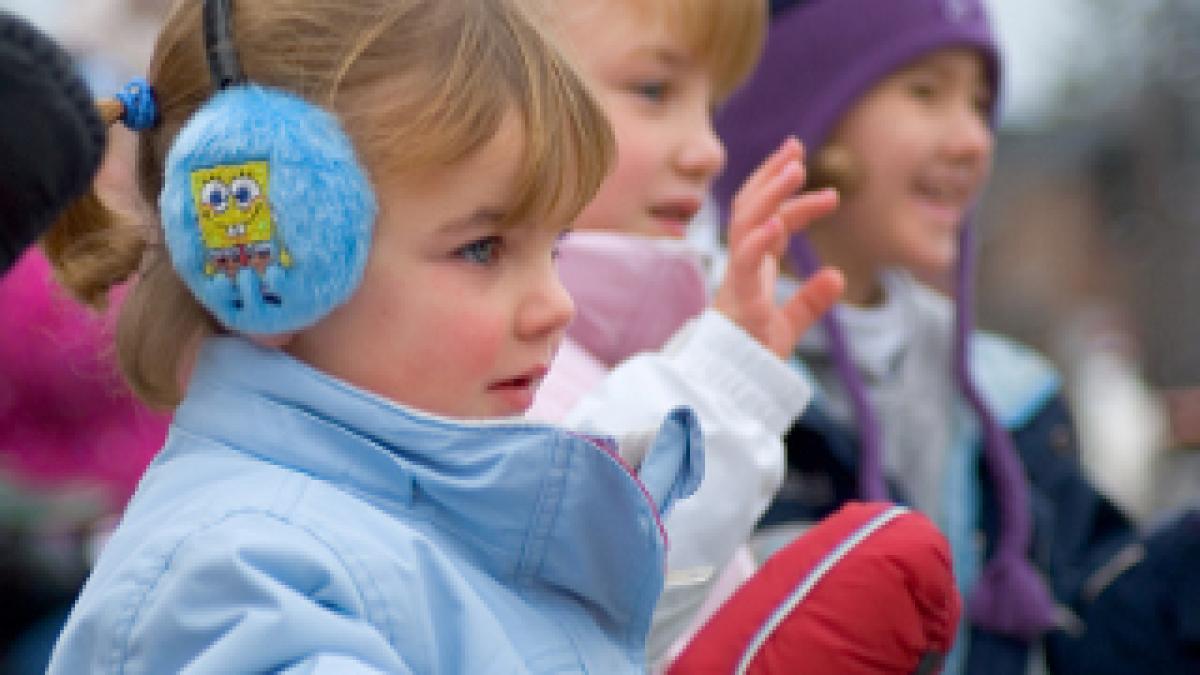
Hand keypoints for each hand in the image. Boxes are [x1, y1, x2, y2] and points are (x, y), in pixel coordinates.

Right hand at [713, 137, 843, 359]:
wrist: (732, 387)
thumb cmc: (751, 355)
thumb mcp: (789, 324)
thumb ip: (811, 300)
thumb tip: (839, 276)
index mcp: (752, 267)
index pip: (768, 218)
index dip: (784, 191)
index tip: (803, 161)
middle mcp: (742, 265)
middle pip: (750, 208)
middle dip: (770, 175)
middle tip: (796, 146)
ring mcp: (738, 279)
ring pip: (746, 224)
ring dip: (770, 194)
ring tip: (795, 168)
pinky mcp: (738, 299)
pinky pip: (744, 263)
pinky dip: (759, 241)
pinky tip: (778, 222)